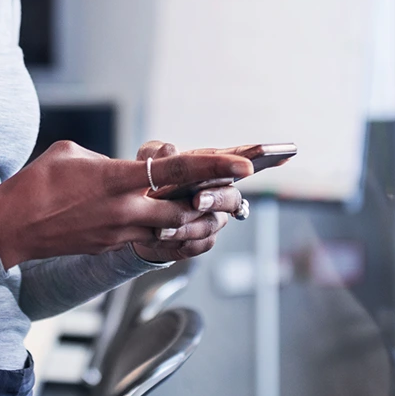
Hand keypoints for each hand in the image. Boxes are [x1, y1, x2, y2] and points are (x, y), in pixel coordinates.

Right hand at [0, 140, 252, 267]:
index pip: (176, 171)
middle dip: (216, 201)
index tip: (243, 164)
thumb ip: (111, 158)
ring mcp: (119, 233)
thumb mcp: (73, 152)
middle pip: (187, 210)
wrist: (11, 225)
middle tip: (237, 192)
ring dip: (200, 222)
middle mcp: (124, 210)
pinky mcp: (111, 248)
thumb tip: (133, 167)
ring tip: (221, 211)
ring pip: (175, 233)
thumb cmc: (37, 181)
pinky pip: (154, 245)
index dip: (214, 166)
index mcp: (115, 178)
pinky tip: (188, 230)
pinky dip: (176, 237)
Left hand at [130, 140, 244, 263]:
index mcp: (208, 166)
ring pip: (212, 224)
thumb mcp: (149, 160)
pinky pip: (196, 244)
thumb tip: (170, 151)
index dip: (251, 156)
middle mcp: (217, 192)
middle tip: (197, 200)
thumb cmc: (149, 178)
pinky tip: (161, 235)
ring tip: (164, 225)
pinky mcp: (200, 241)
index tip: (260, 159)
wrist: (134, 214)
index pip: (234, 158)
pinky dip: (179, 240)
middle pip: (231, 197)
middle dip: (217, 199)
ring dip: (189, 225)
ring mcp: (212, 218)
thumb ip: (158, 152)